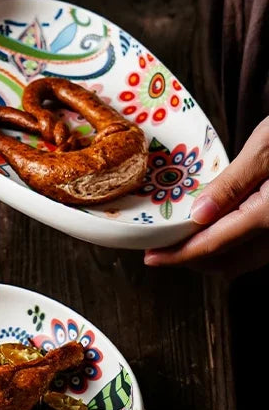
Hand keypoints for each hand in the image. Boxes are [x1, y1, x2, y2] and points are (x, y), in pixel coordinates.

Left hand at [145, 118, 268, 275]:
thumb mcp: (266, 146)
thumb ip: (232, 184)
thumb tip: (197, 216)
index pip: (214, 246)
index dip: (178, 255)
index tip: (152, 258)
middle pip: (229, 263)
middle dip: (193, 258)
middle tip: (164, 245)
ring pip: (246, 260)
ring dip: (214, 254)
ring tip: (185, 236)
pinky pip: (261, 248)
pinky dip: (235, 244)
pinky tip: (218, 226)